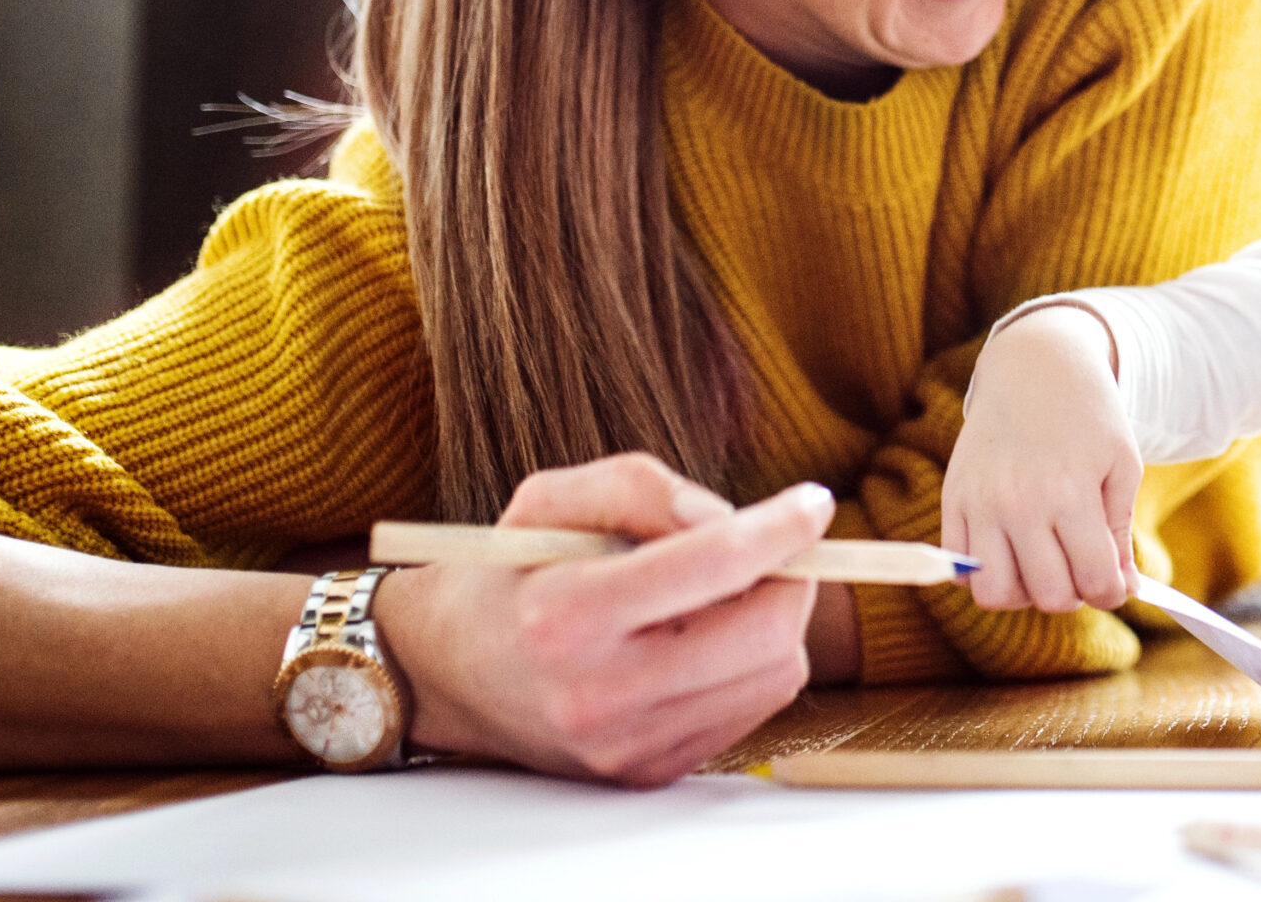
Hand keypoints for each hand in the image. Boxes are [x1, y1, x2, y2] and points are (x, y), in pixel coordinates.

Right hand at [374, 453, 831, 786]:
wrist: (445, 672)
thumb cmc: (508, 570)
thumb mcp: (553, 498)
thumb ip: (644, 488)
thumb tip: (734, 519)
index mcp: (568, 612)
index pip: (712, 565)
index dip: (780, 528)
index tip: (814, 502)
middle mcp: (597, 692)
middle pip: (763, 633)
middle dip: (791, 577)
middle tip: (775, 547)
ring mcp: (626, 744)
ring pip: (773, 675)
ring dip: (776, 620)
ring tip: (724, 593)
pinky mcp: (647, 772)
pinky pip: (750, 710)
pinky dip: (751, 663)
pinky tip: (706, 636)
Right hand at [942, 307, 1142, 612]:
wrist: (1033, 365)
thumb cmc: (1089, 415)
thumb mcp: (1122, 465)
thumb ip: (1120, 533)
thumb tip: (1123, 589)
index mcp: (1070, 493)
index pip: (1095, 582)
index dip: (1113, 591)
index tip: (1114, 580)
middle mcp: (1020, 503)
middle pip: (1047, 596)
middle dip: (1072, 593)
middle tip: (1078, 566)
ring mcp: (981, 502)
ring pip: (995, 595)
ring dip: (1024, 592)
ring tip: (1041, 564)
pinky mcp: (954, 498)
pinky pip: (959, 569)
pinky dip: (985, 573)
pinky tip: (1010, 548)